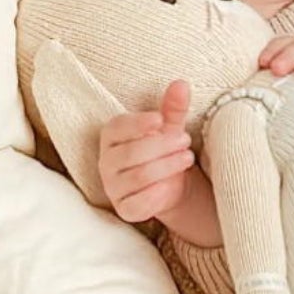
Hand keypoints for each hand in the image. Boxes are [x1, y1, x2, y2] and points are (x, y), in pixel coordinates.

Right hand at [95, 79, 206, 225]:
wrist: (169, 184)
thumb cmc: (163, 148)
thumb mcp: (170, 126)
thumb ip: (173, 107)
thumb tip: (181, 84)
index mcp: (111, 135)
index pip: (117, 127)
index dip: (137, 123)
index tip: (160, 119)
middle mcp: (106, 161)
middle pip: (132, 153)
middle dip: (162, 146)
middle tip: (186, 141)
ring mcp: (113, 187)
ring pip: (139, 176)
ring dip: (167, 166)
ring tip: (187, 158)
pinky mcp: (124, 209)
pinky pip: (138, 204)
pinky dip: (158, 194)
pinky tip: (172, 185)